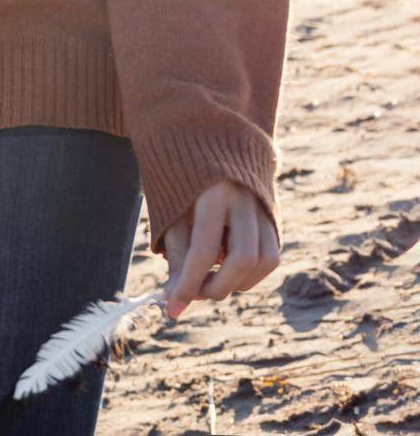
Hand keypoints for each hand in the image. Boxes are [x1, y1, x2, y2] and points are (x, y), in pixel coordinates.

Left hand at [161, 178, 279, 318]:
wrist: (207, 137)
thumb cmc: (181, 176)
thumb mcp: (170, 206)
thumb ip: (176, 251)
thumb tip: (175, 300)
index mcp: (212, 189)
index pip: (203, 249)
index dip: (187, 283)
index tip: (173, 307)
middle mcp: (245, 196)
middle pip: (243, 258)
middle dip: (218, 287)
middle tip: (196, 293)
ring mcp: (264, 204)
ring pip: (265, 260)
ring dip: (239, 282)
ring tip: (212, 277)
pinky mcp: (274, 213)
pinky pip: (272, 253)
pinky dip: (252, 271)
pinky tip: (229, 265)